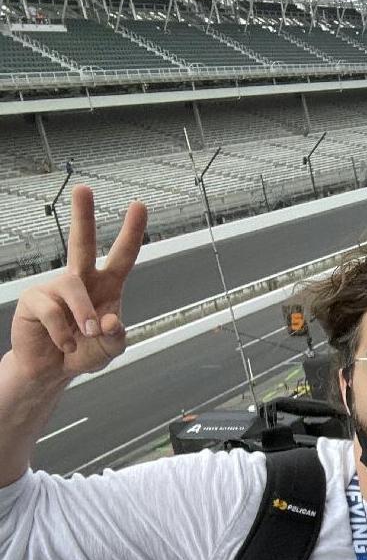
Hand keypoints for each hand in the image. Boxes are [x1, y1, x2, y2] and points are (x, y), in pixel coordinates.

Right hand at [10, 186, 145, 381]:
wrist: (52, 370)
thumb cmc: (84, 352)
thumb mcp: (111, 349)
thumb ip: (117, 337)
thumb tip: (111, 320)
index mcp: (107, 286)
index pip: (122, 256)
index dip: (131, 232)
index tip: (138, 205)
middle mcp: (81, 280)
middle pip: (82, 243)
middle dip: (83, 216)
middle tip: (83, 189)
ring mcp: (55, 287)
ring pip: (73, 286)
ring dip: (85, 314)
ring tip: (87, 334)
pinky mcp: (34, 300)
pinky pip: (52, 311)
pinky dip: (64, 334)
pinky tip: (66, 344)